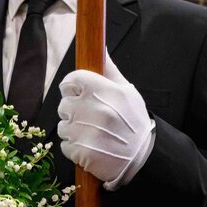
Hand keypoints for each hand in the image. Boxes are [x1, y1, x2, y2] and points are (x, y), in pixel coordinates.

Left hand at [58, 53, 152, 190]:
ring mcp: (84, 131)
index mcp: (102, 90)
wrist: (143, 158)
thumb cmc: (135, 122)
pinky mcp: (80, 152)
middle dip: (74, 111)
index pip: (70, 80)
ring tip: (93, 134)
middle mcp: (91, 109)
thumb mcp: (128, 92)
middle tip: (91, 118)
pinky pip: (65, 145)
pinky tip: (91, 147)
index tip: (79, 95)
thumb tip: (101, 48)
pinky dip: (74, 148)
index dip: (73, 88)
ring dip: (73, 130)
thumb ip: (109, 70)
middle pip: (64, 104)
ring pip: (62, 126)